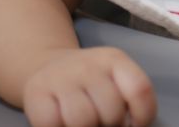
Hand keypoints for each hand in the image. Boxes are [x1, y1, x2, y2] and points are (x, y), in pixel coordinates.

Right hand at [21, 47, 155, 126]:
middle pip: (111, 111)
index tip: (134, 125)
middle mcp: (88, 65)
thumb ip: (128, 96)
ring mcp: (60, 78)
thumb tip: (131, 125)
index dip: (143, 116)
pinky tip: (63, 123)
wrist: (45, 65)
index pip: (140, 89)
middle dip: (111, 124)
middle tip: (102, 121)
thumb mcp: (113, 78)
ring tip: (85, 123)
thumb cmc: (88, 82)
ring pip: (83, 121)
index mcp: (114, 59)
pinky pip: (52, 124)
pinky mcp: (35, 93)